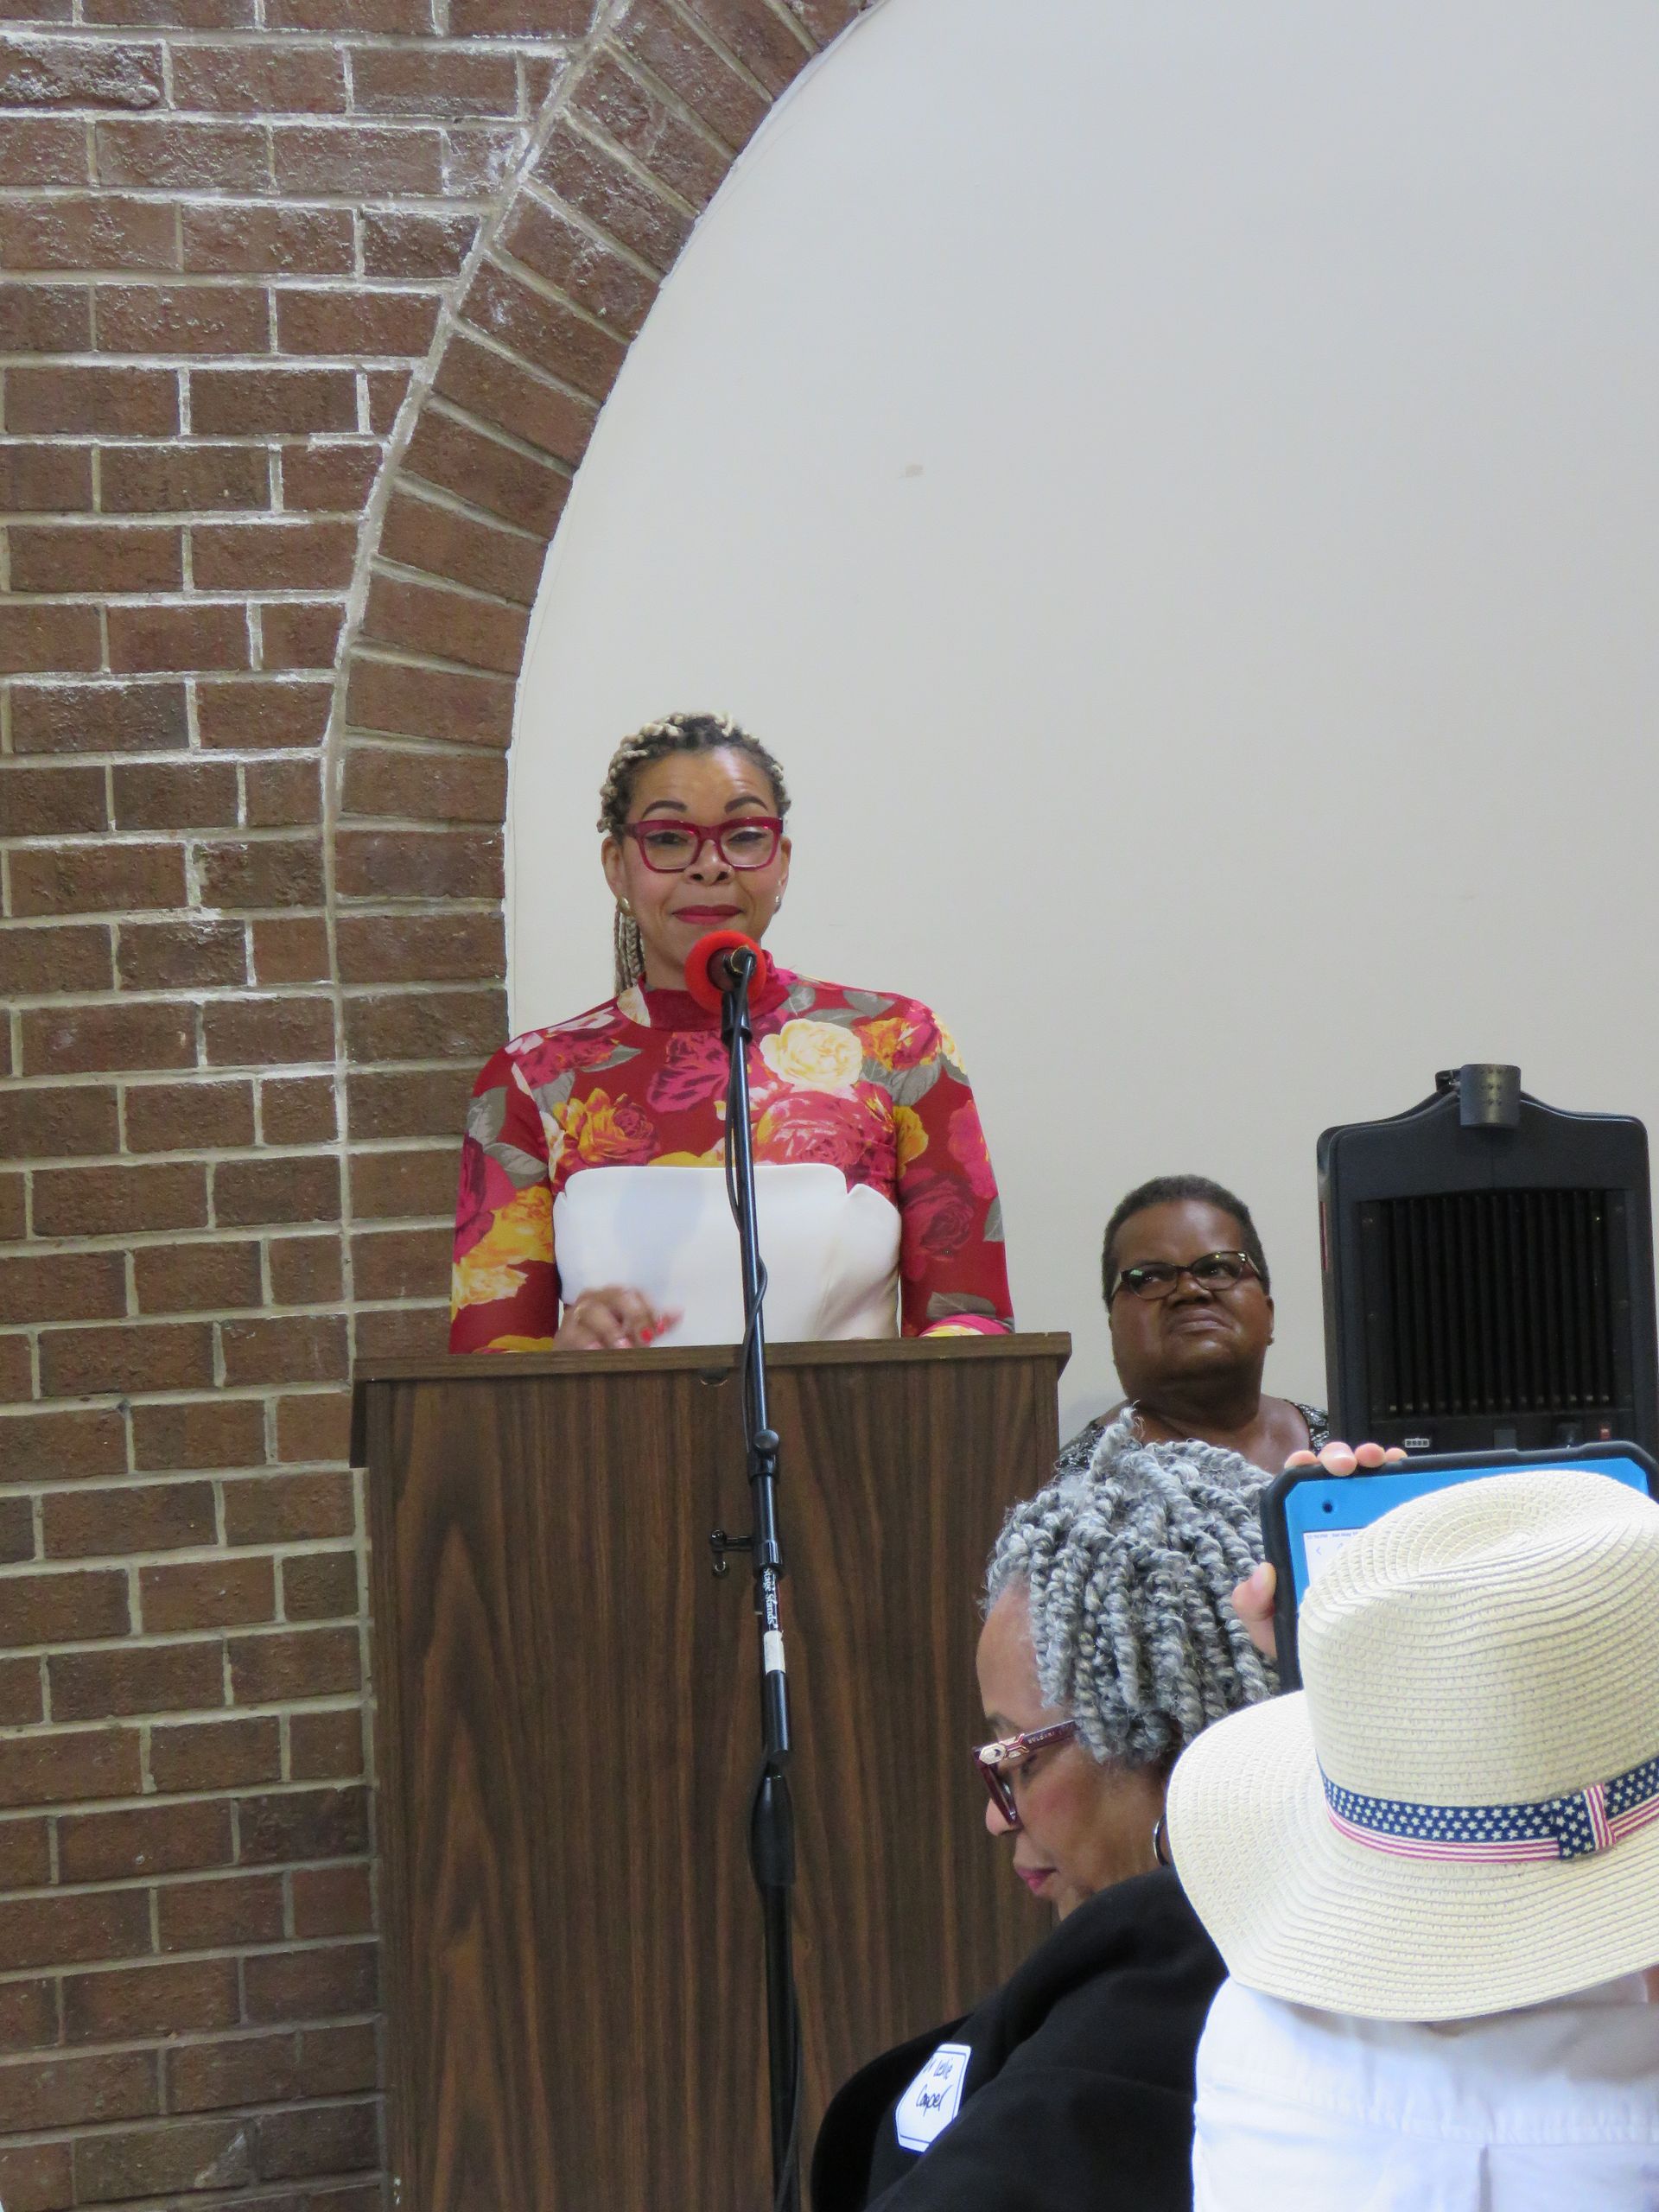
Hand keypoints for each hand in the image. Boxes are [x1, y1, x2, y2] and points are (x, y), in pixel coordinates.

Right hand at [553, 1287, 680, 1351]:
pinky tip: (599, 1352)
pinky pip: (575, 1334)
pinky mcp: (564, 1334)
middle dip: (634, 1317)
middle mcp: (597, 1298)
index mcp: (616, 1296)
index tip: (662, 1328)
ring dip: (611, 1330)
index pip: (637, 1294)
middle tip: (646, 1339)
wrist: (573, 1363)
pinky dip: (587, 1342)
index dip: (650, 1309)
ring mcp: (577, 1314)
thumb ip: (655, 1326)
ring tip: (624, 1348)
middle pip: (618, 1296)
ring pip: (593, 1311)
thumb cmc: (608, 1345)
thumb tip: (679, 1312)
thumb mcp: (634, 1336)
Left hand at [1232, 1440, 1409, 1660]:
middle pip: (1335, 1480)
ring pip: (1372, 1483)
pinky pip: (1408, 1506)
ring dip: (1376, 1463)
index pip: (1297, 1494)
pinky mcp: (1402, 1542)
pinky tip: (1413, 1479)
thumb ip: (1253, 1604)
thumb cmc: (1312, 1641)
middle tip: (1347, 1465)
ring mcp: (1370, 1530)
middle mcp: (1335, 1528)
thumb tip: (1263, 1573)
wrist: (1357, 1669)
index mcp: (1302, 1537)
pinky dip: (1411, 1485)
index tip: (1304, 1464)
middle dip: (1339, 1458)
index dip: (1299, 1470)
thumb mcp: (1273, 1627)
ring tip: (1380, 1462)